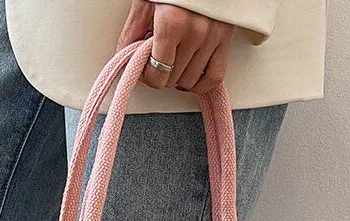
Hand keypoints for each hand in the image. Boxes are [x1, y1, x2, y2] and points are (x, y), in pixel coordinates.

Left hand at [116, 1, 234, 94]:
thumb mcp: (145, 1)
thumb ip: (133, 32)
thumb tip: (125, 57)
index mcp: (172, 23)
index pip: (158, 74)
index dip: (147, 77)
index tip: (144, 71)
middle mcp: (195, 32)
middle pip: (173, 79)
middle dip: (161, 74)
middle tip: (157, 62)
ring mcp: (212, 36)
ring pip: (191, 81)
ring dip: (179, 78)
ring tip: (173, 63)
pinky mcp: (225, 38)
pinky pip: (215, 76)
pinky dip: (202, 84)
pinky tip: (191, 79)